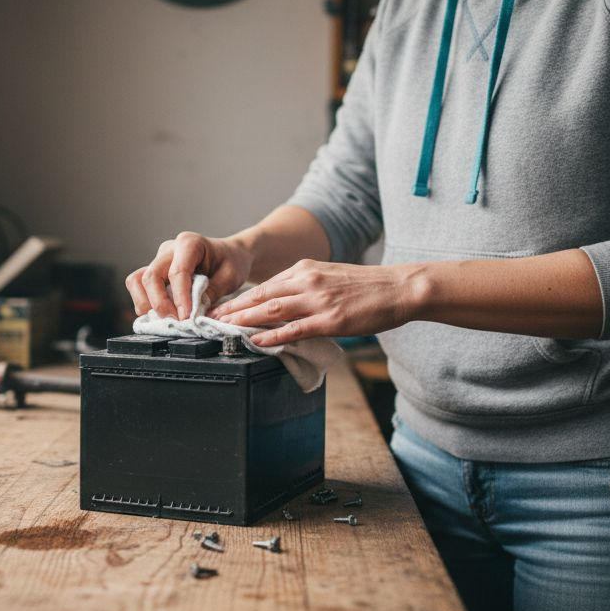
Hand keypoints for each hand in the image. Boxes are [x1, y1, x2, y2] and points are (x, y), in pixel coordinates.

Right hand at [126, 232, 252, 319]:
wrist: (229, 255)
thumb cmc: (230, 263)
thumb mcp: (230, 277)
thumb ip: (212, 293)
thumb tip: (193, 313)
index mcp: (189, 243)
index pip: (178, 272)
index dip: (180, 297)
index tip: (187, 317)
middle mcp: (169, 250)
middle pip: (151, 276)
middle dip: (160, 303)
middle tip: (176, 322)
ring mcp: (158, 260)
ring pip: (137, 280)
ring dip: (146, 303)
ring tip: (165, 319)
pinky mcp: (154, 272)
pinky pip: (138, 286)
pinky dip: (144, 302)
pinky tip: (160, 314)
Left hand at [209, 260, 419, 346]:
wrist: (399, 288)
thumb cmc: (368, 286)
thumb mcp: (330, 276)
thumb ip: (306, 287)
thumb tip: (284, 302)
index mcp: (305, 269)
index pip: (264, 285)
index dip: (239, 298)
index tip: (221, 307)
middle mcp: (307, 281)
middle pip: (261, 296)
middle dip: (233, 309)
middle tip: (210, 320)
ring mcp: (318, 300)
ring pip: (271, 310)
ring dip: (244, 320)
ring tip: (224, 329)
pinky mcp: (330, 320)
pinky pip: (294, 328)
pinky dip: (272, 335)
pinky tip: (256, 340)